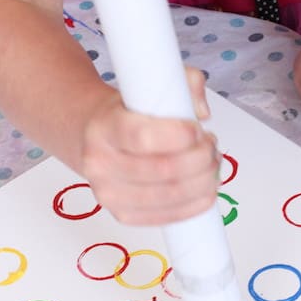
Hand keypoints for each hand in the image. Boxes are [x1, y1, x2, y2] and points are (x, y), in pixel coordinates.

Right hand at [78, 67, 218, 225]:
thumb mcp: (147, 84)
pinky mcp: (122, 214)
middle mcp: (100, 163)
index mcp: (104, 127)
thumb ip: (183, 83)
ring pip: (170, 195)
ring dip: (203, 181)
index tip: (197, 128)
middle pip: (165, 170)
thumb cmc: (124, 112)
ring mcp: (108, 194)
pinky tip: (206, 190)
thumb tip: (203, 112)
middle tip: (211, 146)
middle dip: (201, 158)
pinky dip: (195, 205)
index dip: (180, 135)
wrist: (90, 137)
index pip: (143, 137)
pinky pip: (166, 217)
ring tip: (211, 164)